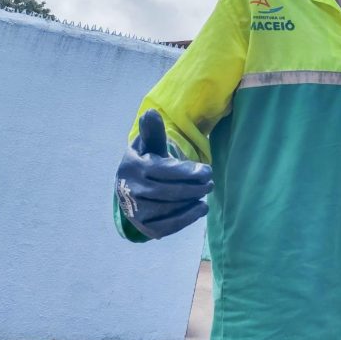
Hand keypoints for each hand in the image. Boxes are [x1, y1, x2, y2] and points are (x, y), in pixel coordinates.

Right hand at [115, 109, 213, 239]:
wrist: (130, 188)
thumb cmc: (146, 162)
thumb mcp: (148, 144)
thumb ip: (152, 131)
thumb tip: (151, 113)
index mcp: (133, 167)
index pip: (164, 171)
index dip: (188, 172)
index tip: (208, 171)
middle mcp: (130, 190)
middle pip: (168, 192)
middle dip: (193, 188)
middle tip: (210, 184)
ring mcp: (135, 211)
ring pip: (169, 209)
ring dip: (191, 202)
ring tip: (205, 195)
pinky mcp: (144, 226)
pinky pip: (167, 226)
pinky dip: (186, 219)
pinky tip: (200, 209)